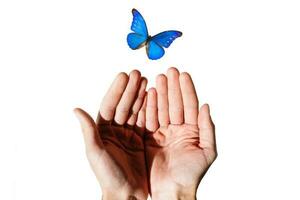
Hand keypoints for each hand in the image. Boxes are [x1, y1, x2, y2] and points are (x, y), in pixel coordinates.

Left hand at [74, 70, 147, 199]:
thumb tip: (76, 110)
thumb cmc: (108, 177)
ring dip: (140, 95)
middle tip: (137, 73)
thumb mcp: (95, 153)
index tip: (123, 76)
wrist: (127, 194)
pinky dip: (149, 109)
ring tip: (146, 80)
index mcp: (102, 132)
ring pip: (134, 110)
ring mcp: (128, 134)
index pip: (110, 106)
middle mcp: (115, 131)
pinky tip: (153, 97)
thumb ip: (88, 131)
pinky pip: (145, 121)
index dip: (116, 91)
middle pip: (123, 105)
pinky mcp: (140, 140)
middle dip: (130, 89)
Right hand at [144, 68, 216, 198]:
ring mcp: (163, 133)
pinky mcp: (150, 138)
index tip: (183, 74)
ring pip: (161, 109)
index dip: (186, 89)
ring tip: (158, 79)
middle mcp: (178, 129)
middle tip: (169, 71)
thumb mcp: (207, 151)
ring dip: (160, 93)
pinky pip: (149, 119)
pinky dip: (148, 107)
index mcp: (192, 131)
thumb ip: (208, 128)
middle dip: (172, 87)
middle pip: (175, 104)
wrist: (172, 190)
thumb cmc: (191, 174)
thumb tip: (207, 106)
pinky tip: (148, 94)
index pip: (190, 105)